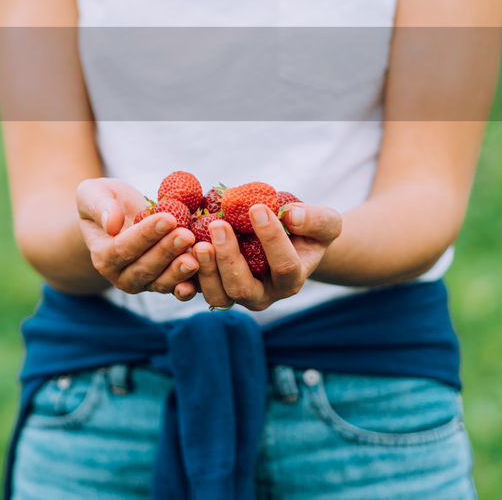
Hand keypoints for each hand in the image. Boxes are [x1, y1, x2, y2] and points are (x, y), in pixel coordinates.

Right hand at [76, 178, 199, 294]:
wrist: (118, 215)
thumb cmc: (104, 200)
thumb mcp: (93, 194)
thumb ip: (99, 207)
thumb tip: (111, 225)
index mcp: (103, 256)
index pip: (124, 248)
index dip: (145, 235)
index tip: (167, 218)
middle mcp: (122, 276)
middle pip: (145, 268)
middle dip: (167, 251)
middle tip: (187, 235)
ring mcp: (145, 283)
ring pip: (162, 282)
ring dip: (180, 270)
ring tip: (197, 254)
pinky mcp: (165, 283)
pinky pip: (178, 288)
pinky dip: (191, 285)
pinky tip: (205, 274)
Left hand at [187, 202, 341, 310]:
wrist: (285, 240)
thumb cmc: (306, 229)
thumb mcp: (323, 222)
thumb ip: (316, 221)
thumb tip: (292, 217)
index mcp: (290, 280)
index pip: (284, 266)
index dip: (272, 239)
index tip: (257, 208)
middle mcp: (262, 294)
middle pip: (243, 289)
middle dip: (229, 258)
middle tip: (218, 225)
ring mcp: (235, 293)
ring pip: (217, 294)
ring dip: (205, 269)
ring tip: (197, 240)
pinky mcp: (212, 286)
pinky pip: (195, 289)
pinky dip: (184, 276)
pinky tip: (178, 253)